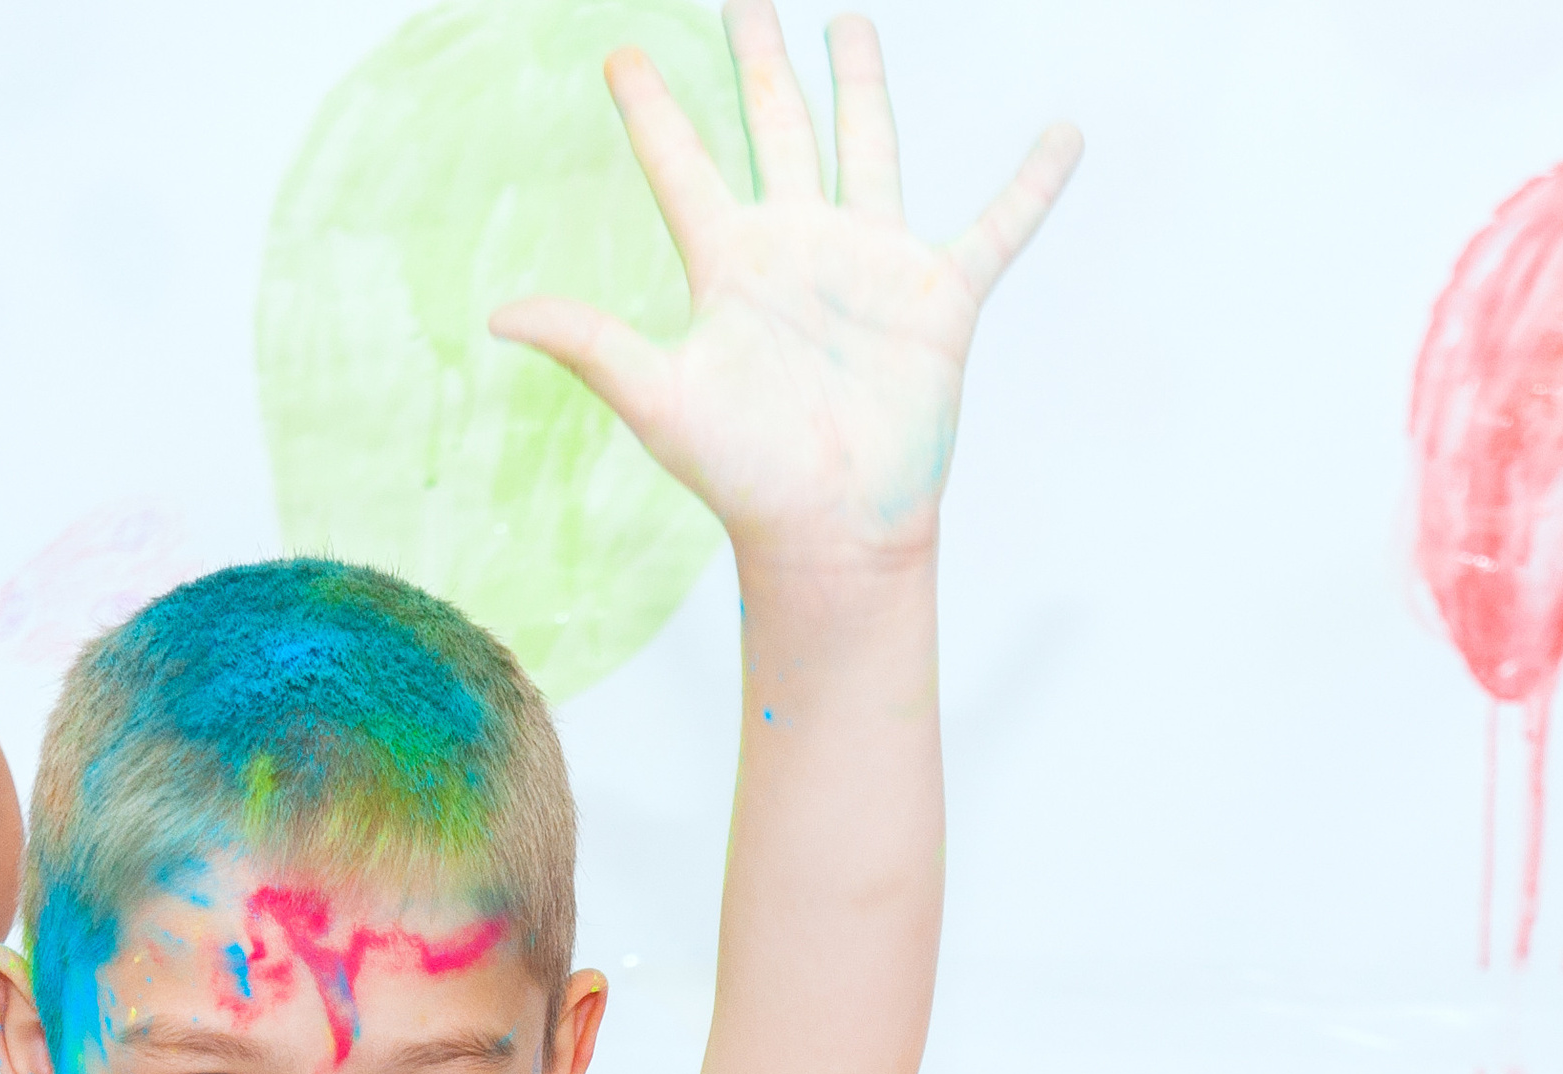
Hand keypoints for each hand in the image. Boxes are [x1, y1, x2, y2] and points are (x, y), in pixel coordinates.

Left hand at [490, 2, 1080, 565]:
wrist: (833, 532)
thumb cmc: (747, 480)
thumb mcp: (660, 402)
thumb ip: (591, 343)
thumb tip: (499, 315)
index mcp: (731, 263)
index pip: (682, 165)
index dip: (652, 110)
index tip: (620, 57)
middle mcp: (800, 249)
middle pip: (777, 129)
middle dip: (759, 62)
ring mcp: (872, 266)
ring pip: (868, 150)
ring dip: (861, 87)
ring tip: (850, 24)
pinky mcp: (939, 300)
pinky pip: (997, 228)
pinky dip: (1033, 185)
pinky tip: (1063, 135)